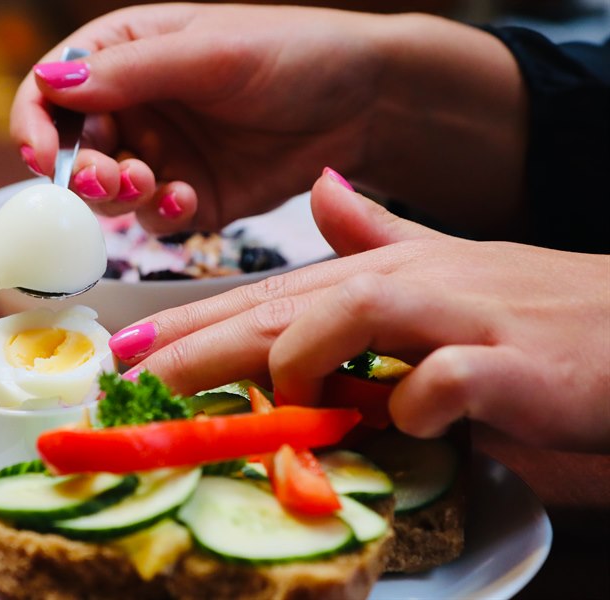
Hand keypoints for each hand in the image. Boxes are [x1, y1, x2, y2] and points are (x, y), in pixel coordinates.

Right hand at [10, 4, 525, 236]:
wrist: (365, 105)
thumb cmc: (293, 54)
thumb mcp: (209, 53)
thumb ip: (129, 72)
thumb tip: (49, 81)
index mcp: (127, 53)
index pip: (52, 88)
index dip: (35, 122)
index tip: (41, 156)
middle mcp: (136, 106)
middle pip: (71, 149)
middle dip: (82, 170)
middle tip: (111, 177)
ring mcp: (161, 155)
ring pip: (106, 192)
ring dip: (118, 196)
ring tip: (151, 184)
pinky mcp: (190, 197)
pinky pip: (153, 219)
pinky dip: (162, 215)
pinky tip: (189, 199)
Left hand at [110, 169, 609, 451]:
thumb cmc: (531, 307)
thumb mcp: (444, 266)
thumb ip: (377, 235)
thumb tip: (326, 192)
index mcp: (379, 271)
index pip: (265, 298)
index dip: (189, 323)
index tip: (127, 351)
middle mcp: (406, 284)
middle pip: (282, 310)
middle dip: (199, 348)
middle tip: (137, 382)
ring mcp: (459, 318)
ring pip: (351, 319)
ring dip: (304, 367)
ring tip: (287, 410)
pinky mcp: (512, 364)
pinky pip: (445, 382)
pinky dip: (415, 405)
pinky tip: (407, 423)